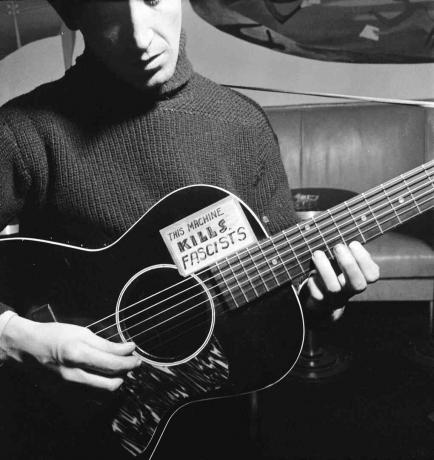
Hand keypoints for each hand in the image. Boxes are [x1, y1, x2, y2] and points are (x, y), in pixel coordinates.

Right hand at [0, 317, 140, 390]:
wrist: (27, 348)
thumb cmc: (55, 335)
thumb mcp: (82, 332)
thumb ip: (106, 344)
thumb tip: (128, 349)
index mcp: (78, 354)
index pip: (112, 364)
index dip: (129, 361)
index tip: (137, 354)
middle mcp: (73, 375)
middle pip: (111, 383)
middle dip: (126, 373)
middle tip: (132, 362)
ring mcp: (68, 388)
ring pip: (103, 393)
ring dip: (116, 381)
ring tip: (119, 368)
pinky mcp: (65, 395)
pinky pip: (92, 398)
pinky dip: (102, 388)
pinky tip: (104, 376)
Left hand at [300, 241, 379, 318]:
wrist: (324, 296)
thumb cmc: (335, 267)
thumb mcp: (345, 257)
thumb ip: (348, 246)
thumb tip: (343, 223)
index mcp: (362, 278)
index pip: (372, 275)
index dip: (364, 259)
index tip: (352, 243)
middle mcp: (351, 289)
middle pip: (358, 284)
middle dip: (348, 263)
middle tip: (337, 246)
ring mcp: (335, 296)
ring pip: (333, 288)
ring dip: (325, 269)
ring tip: (317, 253)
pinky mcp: (319, 300)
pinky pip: (317, 294)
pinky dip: (313, 281)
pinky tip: (311, 272)